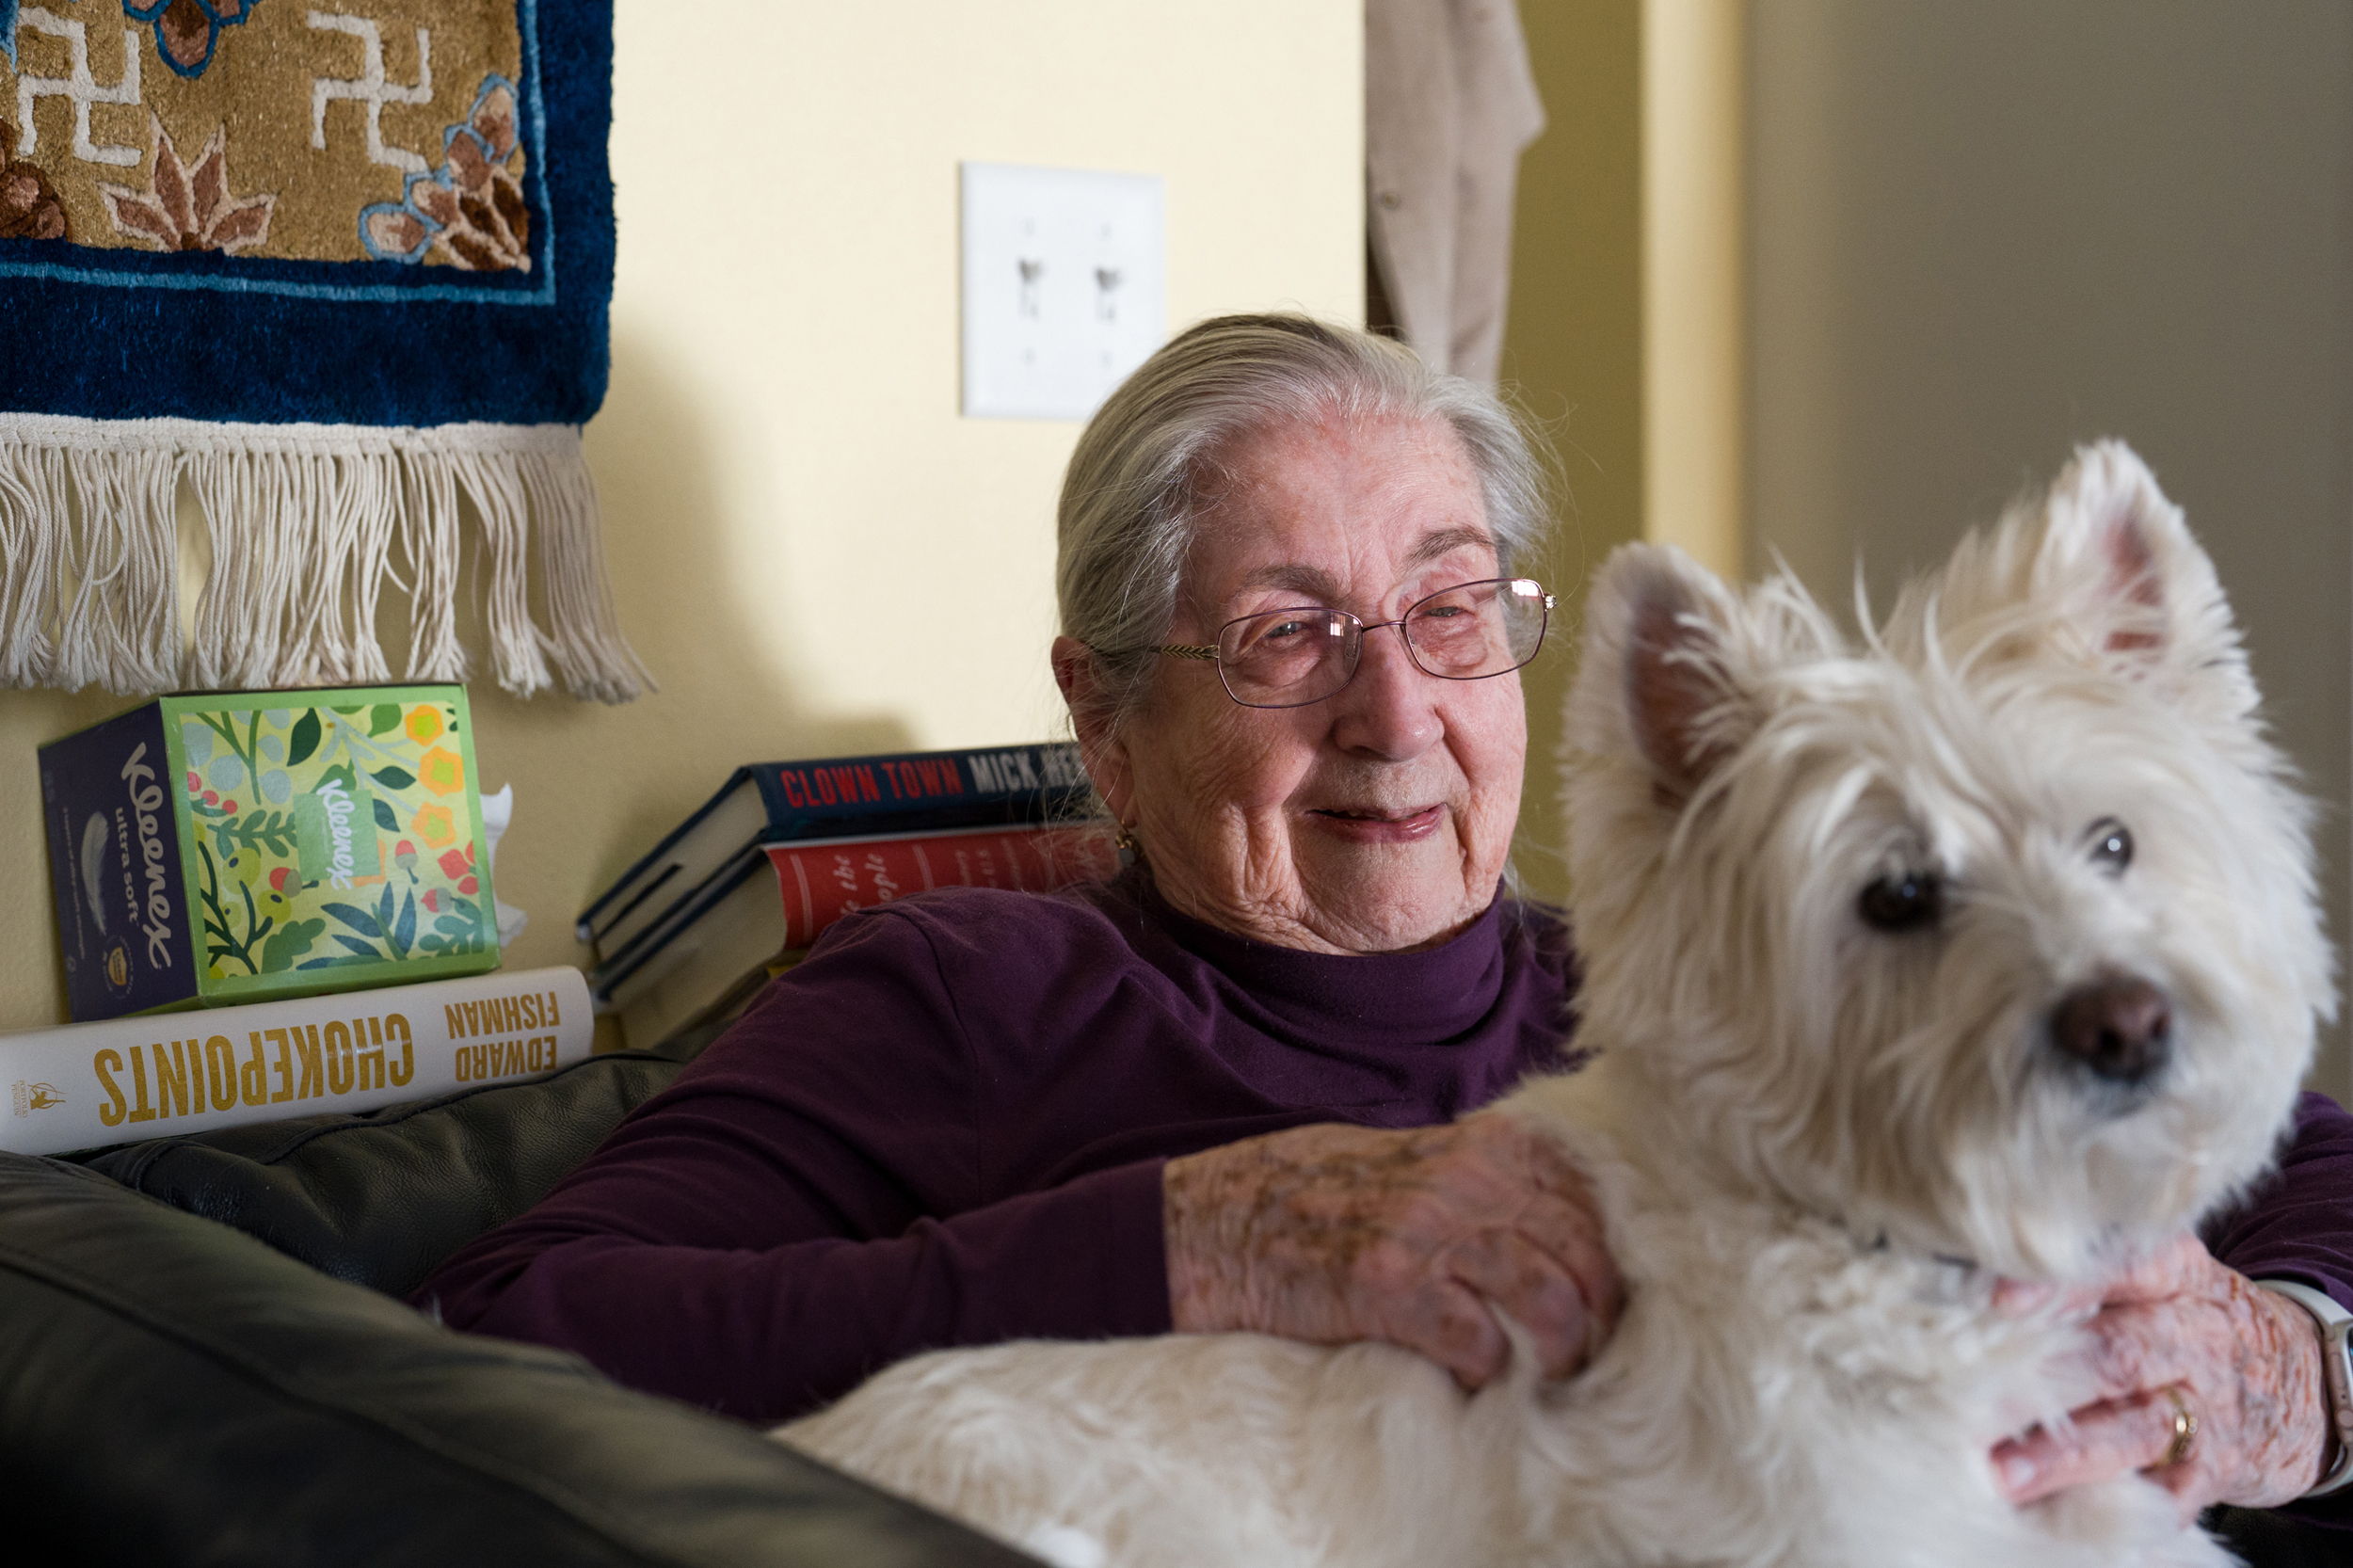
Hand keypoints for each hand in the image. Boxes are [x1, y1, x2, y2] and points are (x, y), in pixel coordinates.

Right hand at [1161, 1113, 1621, 1387]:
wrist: (1219, 1221)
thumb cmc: (1319, 1195)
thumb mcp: (1416, 1158)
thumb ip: (1488, 1179)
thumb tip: (1568, 1226)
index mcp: (1482, 1144)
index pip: (1590, 1199)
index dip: (1611, 1257)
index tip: (1607, 1296)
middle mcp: (1464, 1179)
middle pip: (1584, 1252)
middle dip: (1600, 1313)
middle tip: (1591, 1352)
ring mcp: (1427, 1230)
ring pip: (1549, 1298)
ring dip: (1563, 1350)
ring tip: (1553, 1375)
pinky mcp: (1390, 1286)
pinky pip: (1480, 1343)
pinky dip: (1491, 1371)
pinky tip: (1478, 1377)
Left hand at [1991, 1233, 2328, 1516]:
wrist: (2298, 1378)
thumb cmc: (2185, 1316)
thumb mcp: (2160, 1276)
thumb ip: (2087, 1274)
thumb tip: (1969, 1278)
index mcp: (2177, 1274)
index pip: (2124, 1267)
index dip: (2063, 1284)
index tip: (2001, 1299)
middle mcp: (2197, 1336)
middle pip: (2120, 1354)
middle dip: (2045, 1379)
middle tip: (1972, 1399)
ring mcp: (2210, 1408)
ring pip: (2137, 1429)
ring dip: (2067, 1455)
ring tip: (2004, 1473)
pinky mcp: (2216, 1469)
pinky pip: (2168, 1493)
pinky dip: (2117, 1506)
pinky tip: (2061, 1513)